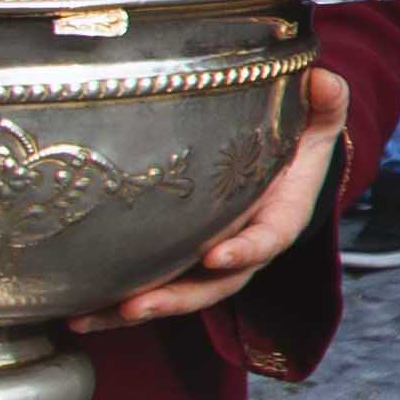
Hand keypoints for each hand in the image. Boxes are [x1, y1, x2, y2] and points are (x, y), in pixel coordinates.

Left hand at [82, 72, 350, 329]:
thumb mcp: (315, 126)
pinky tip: (75, 318)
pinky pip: (152, 291)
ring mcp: (210, 266)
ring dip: (136, 310)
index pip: (267, 240)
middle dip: (175, 298)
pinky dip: (113, 309)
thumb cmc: (295, 147)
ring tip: (91, 319)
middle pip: (214, 285)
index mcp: (279, 219)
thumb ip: (324, 107)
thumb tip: (323, 80)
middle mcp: (245, 252)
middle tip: (137, 304)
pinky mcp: (181, 267)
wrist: (282, 173)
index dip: (244, 251)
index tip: (215, 256)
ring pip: (178, 297)